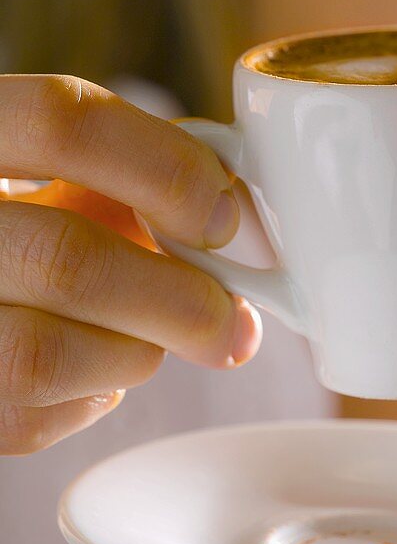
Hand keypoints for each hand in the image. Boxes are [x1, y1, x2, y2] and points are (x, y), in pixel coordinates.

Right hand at [0, 74, 260, 453]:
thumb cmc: (19, 224)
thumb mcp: (51, 173)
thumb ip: (127, 175)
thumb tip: (226, 214)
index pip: (64, 123)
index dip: (164, 169)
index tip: (220, 214)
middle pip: (67, 260)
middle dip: (177, 298)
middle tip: (229, 315)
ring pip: (46, 356)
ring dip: (134, 353)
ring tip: (153, 338)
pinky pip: (28, 420)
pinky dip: (90, 395)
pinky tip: (95, 366)